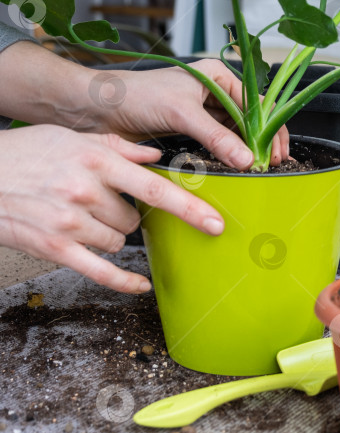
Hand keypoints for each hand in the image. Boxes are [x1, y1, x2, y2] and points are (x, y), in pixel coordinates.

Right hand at [0, 125, 224, 293]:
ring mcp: (69, 223)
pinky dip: (124, 281)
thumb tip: (155, 155)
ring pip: (119, 242)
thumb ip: (117, 148)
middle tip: (99, 203)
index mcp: (95, 162)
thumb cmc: (23, 154)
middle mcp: (85, 191)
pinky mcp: (54, 249)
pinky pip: (101, 271)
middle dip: (124, 215)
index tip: (215, 222)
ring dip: (109, 236)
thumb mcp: (71, 139)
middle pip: (135, 220)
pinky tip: (140, 286)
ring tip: (79, 218)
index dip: (188, 208)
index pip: (154, 188)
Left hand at [98, 59, 290, 168]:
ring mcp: (203, 113)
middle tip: (269, 165)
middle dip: (261, 143)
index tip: (274, 154)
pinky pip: (219, 145)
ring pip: (236, 135)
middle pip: (250, 121)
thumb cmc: (134, 96)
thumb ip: (215, 136)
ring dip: (246, 152)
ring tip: (255, 170)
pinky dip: (229, 157)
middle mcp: (214, 93)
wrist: (98, 109)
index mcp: (217, 76)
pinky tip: (236, 168)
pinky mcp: (192, 131)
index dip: (269, 130)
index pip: (256, 104)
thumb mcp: (181, 113)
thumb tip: (245, 158)